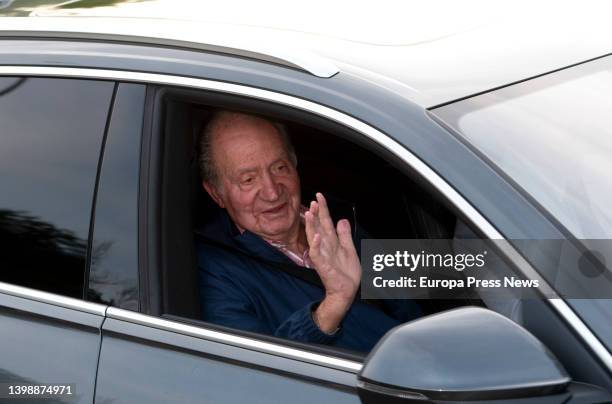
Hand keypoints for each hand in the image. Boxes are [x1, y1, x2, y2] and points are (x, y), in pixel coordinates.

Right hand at [305, 193, 360, 332]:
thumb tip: (342, 219)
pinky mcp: (322, 265)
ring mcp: (322, 255)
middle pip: (318, 226)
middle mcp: (325, 246)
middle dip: (316, 214)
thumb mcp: (349, 249)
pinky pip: (317, 254)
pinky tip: (317, 236)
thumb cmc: (346, 272)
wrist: (346, 291)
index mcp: (332, 241)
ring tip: (309, 213)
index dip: (323, 209)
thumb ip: (344, 235)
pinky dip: (316, 245)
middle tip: (313, 201)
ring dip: (311, 226)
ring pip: (314, 237)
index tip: (319, 196)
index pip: (325, 221)